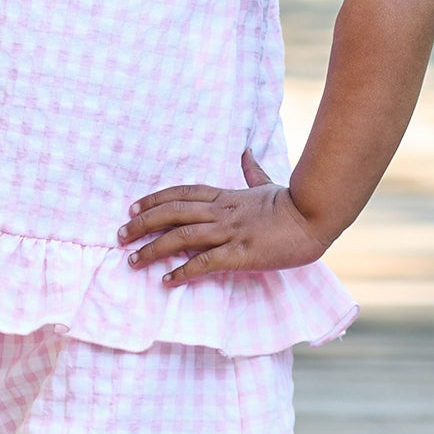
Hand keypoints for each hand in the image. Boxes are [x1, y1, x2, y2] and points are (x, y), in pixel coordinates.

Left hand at [118, 149, 329, 285]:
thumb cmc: (290, 203)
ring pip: (182, 237)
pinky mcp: (240, 254)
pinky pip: (205, 262)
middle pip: (172, 213)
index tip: (132, 208)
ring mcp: (230, 232)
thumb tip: (246, 152)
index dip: (153, 200)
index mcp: (225, 196)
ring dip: (154, 248)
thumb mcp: (266, 183)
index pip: (180, 194)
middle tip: (120, 235)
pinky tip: (166, 281)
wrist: (313, 217)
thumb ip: (251, 171)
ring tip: (133, 260)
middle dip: (142, 223)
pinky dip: (183, 271)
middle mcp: (221, 212)